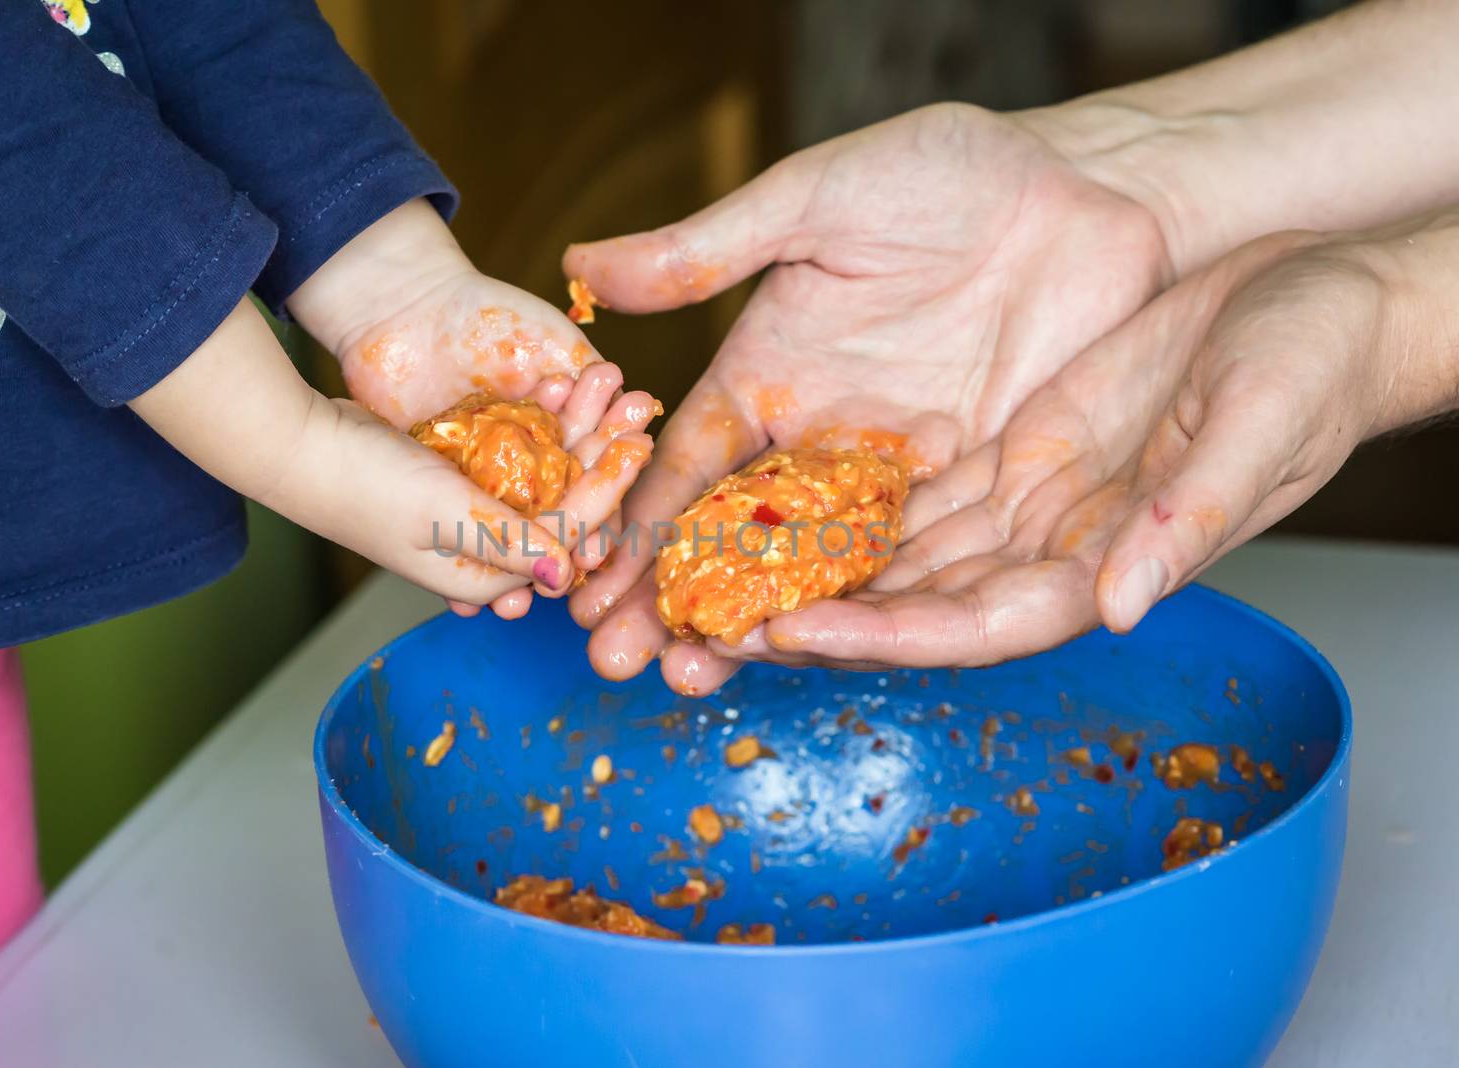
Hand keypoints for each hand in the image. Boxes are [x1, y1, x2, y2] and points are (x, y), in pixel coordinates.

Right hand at [287, 200, 661, 617]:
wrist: (296, 441)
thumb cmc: (359, 486)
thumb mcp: (443, 515)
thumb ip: (508, 542)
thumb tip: (566, 577)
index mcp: (485, 575)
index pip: (566, 539)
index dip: (606, 492)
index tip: (638, 447)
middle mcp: (486, 547)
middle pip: (563, 503)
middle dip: (600, 455)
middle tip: (638, 407)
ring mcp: (473, 507)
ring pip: (545, 470)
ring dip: (578, 429)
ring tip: (608, 383)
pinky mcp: (460, 471)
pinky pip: (516, 446)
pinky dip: (540, 418)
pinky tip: (565, 386)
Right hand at [562, 103, 1170, 692]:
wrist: (1096, 195)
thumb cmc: (948, 173)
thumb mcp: (818, 199)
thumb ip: (707, 249)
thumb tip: (577, 266)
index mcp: (765, 377)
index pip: (684, 469)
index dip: (632, 527)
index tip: (580, 586)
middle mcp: (817, 440)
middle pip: (733, 538)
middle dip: (674, 601)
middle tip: (618, 662)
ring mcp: (891, 475)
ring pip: (809, 569)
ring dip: (752, 626)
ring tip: (689, 676)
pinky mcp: (967, 494)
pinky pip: (903, 566)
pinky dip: (855, 614)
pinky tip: (802, 657)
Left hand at [752, 216, 1458, 667]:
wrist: (1317, 297)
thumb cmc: (1313, 368)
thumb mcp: (1258, 430)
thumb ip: (1186, 521)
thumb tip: (1118, 606)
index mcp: (1107, 566)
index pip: (976, 625)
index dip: (885, 637)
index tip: (793, 634)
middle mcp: (1051, 546)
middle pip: (913, 601)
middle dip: (814, 613)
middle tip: (706, 620)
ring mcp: (1027, 495)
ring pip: (898, 544)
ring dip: (812, 560)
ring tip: (714, 567)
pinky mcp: (1013, 442)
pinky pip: (911, 477)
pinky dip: (845, 490)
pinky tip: (775, 490)